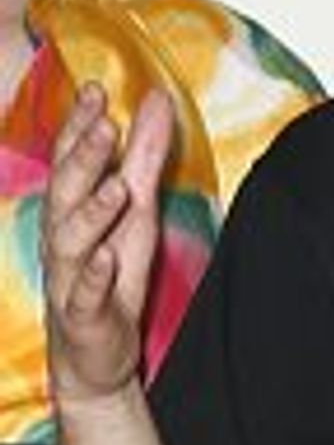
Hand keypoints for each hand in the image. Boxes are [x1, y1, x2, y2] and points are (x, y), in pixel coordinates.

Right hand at [42, 83, 174, 403]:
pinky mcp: (84, 316)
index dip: (79, 126)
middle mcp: (63, 239)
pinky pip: (85, 293)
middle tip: (106, 126)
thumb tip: (159, 101)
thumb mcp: (137, 212)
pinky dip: (95, 274)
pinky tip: (106, 256)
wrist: (95, 353)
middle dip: (84, 159)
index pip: (69, 161)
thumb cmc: (111, 274)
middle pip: (65, 193)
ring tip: (117, 188)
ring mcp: (70, 278)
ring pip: (70, 241)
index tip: (94, 90)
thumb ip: (145, 158)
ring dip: (92, 212)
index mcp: (72, 210)